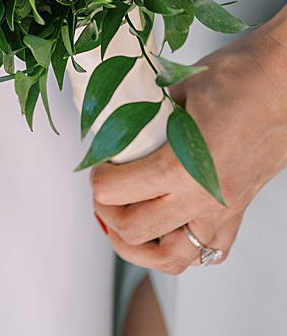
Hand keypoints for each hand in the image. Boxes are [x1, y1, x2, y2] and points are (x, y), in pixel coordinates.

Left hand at [91, 9, 286, 271]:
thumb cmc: (240, 76)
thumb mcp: (176, 87)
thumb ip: (145, 115)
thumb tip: (117, 126)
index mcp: (182, 166)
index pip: (117, 191)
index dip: (96, 178)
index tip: (94, 163)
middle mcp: (203, 198)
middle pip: (135, 231)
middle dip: (107, 212)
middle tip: (102, 191)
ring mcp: (224, 211)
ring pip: (171, 259)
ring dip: (138, 246)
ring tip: (122, 222)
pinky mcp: (239, 213)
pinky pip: (208, 253)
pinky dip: (180, 248)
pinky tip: (166, 227)